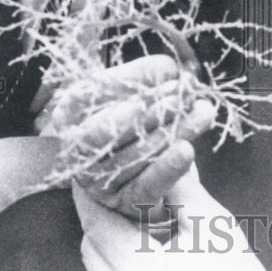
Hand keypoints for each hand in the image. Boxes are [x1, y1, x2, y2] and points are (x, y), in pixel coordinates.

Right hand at [50, 54, 214, 219]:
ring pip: (134, 154)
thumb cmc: (126, 121)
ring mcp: (96, 180)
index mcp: (69, 113)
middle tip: (187, 92)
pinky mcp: (121, 202)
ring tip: (201, 112)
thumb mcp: (127, 93)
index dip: (132, 80)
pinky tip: (186, 149)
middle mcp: (76, 148)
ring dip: (172, 131)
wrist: (126, 170)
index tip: (168, 69)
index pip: (95, 92)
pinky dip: (167, 168)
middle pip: (113, 127)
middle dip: (154, 107)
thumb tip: (170, 68)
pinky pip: (145, 186)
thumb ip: (143, 78)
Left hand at [74, 167, 271, 270]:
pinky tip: (147, 243)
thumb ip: (180, 184)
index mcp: (136, 269)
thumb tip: (165, 149)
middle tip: (120, 185)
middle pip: (90, 243)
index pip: (93, 220)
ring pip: (98, 263)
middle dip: (101, 210)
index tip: (94, 166)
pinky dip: (120, 257)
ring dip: (110, 235)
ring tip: (138, 213)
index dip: (90, 190)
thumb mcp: (211, 222)